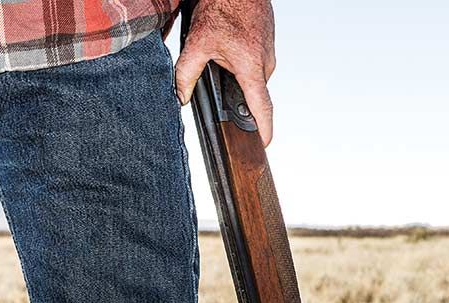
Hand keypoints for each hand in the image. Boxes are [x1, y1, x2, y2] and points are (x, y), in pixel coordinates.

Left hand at [175, 0, 276, 146]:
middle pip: (250, 92)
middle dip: (234, 93)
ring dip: (235, 73)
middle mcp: (266, 61)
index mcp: (252, 67)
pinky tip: (227, 46)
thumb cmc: (224, 6)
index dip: (264, 128)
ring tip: (220, 55)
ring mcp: (268, 51)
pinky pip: (253, 61)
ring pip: (250, 76)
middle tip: (217, 79)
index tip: (265, 143)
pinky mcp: (266, 42)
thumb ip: (186, 75)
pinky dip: (239, 60)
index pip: (262, 106)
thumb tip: (179, 98)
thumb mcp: (197, 43)